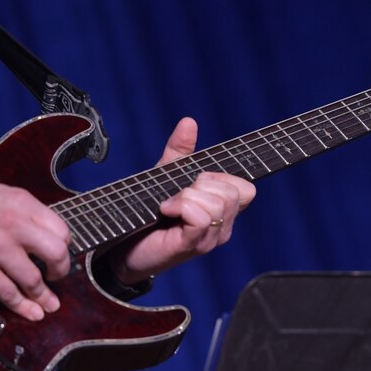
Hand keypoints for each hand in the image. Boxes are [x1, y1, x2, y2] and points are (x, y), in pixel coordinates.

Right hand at [0, 181, 71, 321]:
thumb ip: (24, 212)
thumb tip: (45, 233)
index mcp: (20, 202)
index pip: (60, 229)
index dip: (65, 247)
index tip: (61, 256)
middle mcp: (12, 223)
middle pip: (55, 252)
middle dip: (61, 272)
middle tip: (58, 278)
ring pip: (33, 279)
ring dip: (44, 296)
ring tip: (48, 303)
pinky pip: (8, 293)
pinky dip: (22, 307)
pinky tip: (30, 311)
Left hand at [112, 117, 255, 283]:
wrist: (124, 247)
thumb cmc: (148, 214)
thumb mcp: (165, 175)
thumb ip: (180, 149)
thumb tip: (189, 122)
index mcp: (222, 210)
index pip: (246, 189)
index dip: (223, 177)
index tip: (199, 179)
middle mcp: (222, 226)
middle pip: (234, 192)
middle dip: (203, 183)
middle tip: (179, 194)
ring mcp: (209, 238)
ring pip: (217, 204)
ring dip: (188, 196)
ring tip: (170, 204)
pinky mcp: (192, 245)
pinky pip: (200, 216)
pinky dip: (181, 206)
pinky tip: (166, 209)